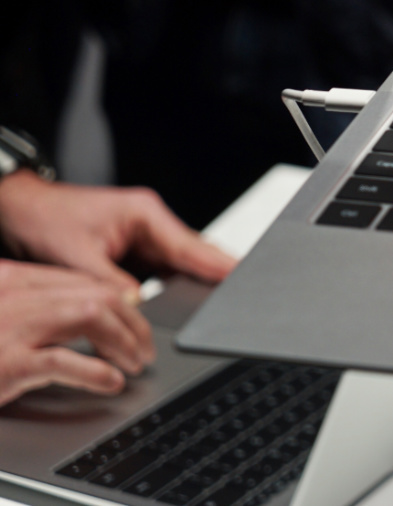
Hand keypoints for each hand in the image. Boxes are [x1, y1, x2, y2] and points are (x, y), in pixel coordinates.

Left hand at [0, 172, 235, 293]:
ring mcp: (144, 236)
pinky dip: (171, 284)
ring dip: (192, 281)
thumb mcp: (76, 257)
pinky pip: (161, 270)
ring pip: (179, 264)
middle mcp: (150, 223)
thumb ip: (112, 285)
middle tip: (240, 293)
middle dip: (214, 274)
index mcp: (145, 214)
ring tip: (215, 299)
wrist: (20, 208)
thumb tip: (138, 309)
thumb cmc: (45, 219)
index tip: (245, 275)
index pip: (191, 245)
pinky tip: (180, 298)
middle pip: (193, 254)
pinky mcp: (135, 249)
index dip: (220, 264)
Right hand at [0, 259, 155, 406]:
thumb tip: (89, 312)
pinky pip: (66, 362)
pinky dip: (97, 372)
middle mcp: (13, 295)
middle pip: (94, 294)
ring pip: (91, 316)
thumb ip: (33, 308)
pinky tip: (111, 382)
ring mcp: (11, 327)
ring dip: (123, 340)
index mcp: (10, 280)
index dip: (117, 299)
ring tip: (135, 362)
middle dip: (131, 320)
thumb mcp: (1, 317)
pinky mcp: (8, 363)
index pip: (80, 280)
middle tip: (144, 345)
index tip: (134, 318)